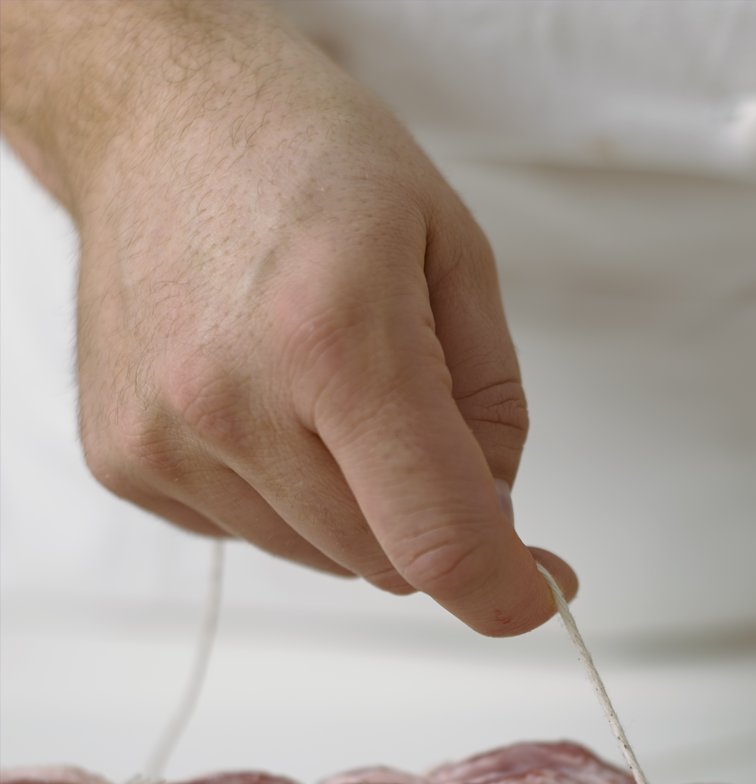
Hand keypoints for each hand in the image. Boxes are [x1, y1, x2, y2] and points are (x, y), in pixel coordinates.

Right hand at [1, 0, 574, 634]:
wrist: (154, 119)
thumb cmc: (307, 161)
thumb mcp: (454, 254)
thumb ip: (493, 409)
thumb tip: (495, 526)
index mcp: (335, 336)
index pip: (435, 537)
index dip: (503, 592)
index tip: (534, 596)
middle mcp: (233, 401)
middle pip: (384, 561)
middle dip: (428, 519)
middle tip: (423, 424)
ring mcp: (167, 440)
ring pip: (318, 557)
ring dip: (355, 507)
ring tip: (325, 389)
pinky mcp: (124, 460)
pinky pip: (251, 533)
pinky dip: (286, 493)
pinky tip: (267, 400)